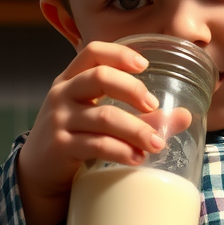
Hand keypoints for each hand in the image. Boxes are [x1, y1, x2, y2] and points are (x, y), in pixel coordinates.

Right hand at [16, 41, 166, 224]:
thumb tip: (184, 116)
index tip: (145, 65)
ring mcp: (60, 120)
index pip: (93, 52)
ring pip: (104, 117)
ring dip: (136, 130)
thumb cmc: (75, 138)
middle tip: (154, 107)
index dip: (120, 54)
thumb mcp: (99, 119)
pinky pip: (96, 145)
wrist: (39, 172)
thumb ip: (139, 115)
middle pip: (100, 78)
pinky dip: (121, 151)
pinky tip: (137, 158)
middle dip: (133, 90)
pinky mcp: (61, 146)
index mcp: (71, 79)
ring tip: (157, 144)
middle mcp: (62, 94)